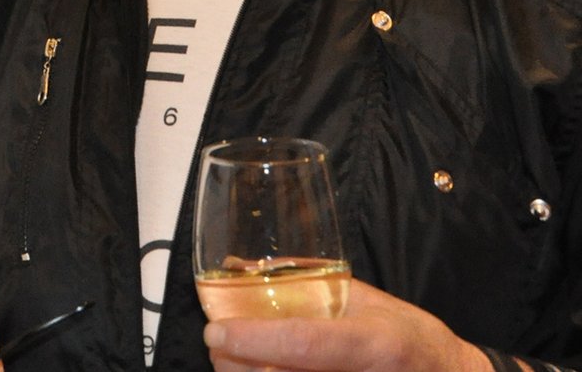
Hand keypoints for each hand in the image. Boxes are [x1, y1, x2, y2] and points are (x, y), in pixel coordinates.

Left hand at [202, 279, 492, 371]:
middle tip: (218, 346)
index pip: (303, 344)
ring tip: (233, 362)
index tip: (216, 330)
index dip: (253, 339)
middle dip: (235, 365)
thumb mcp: (368, 302)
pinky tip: (258, 371)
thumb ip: (309, 284)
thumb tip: (243, 266)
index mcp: (372, 344)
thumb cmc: (411, 339)